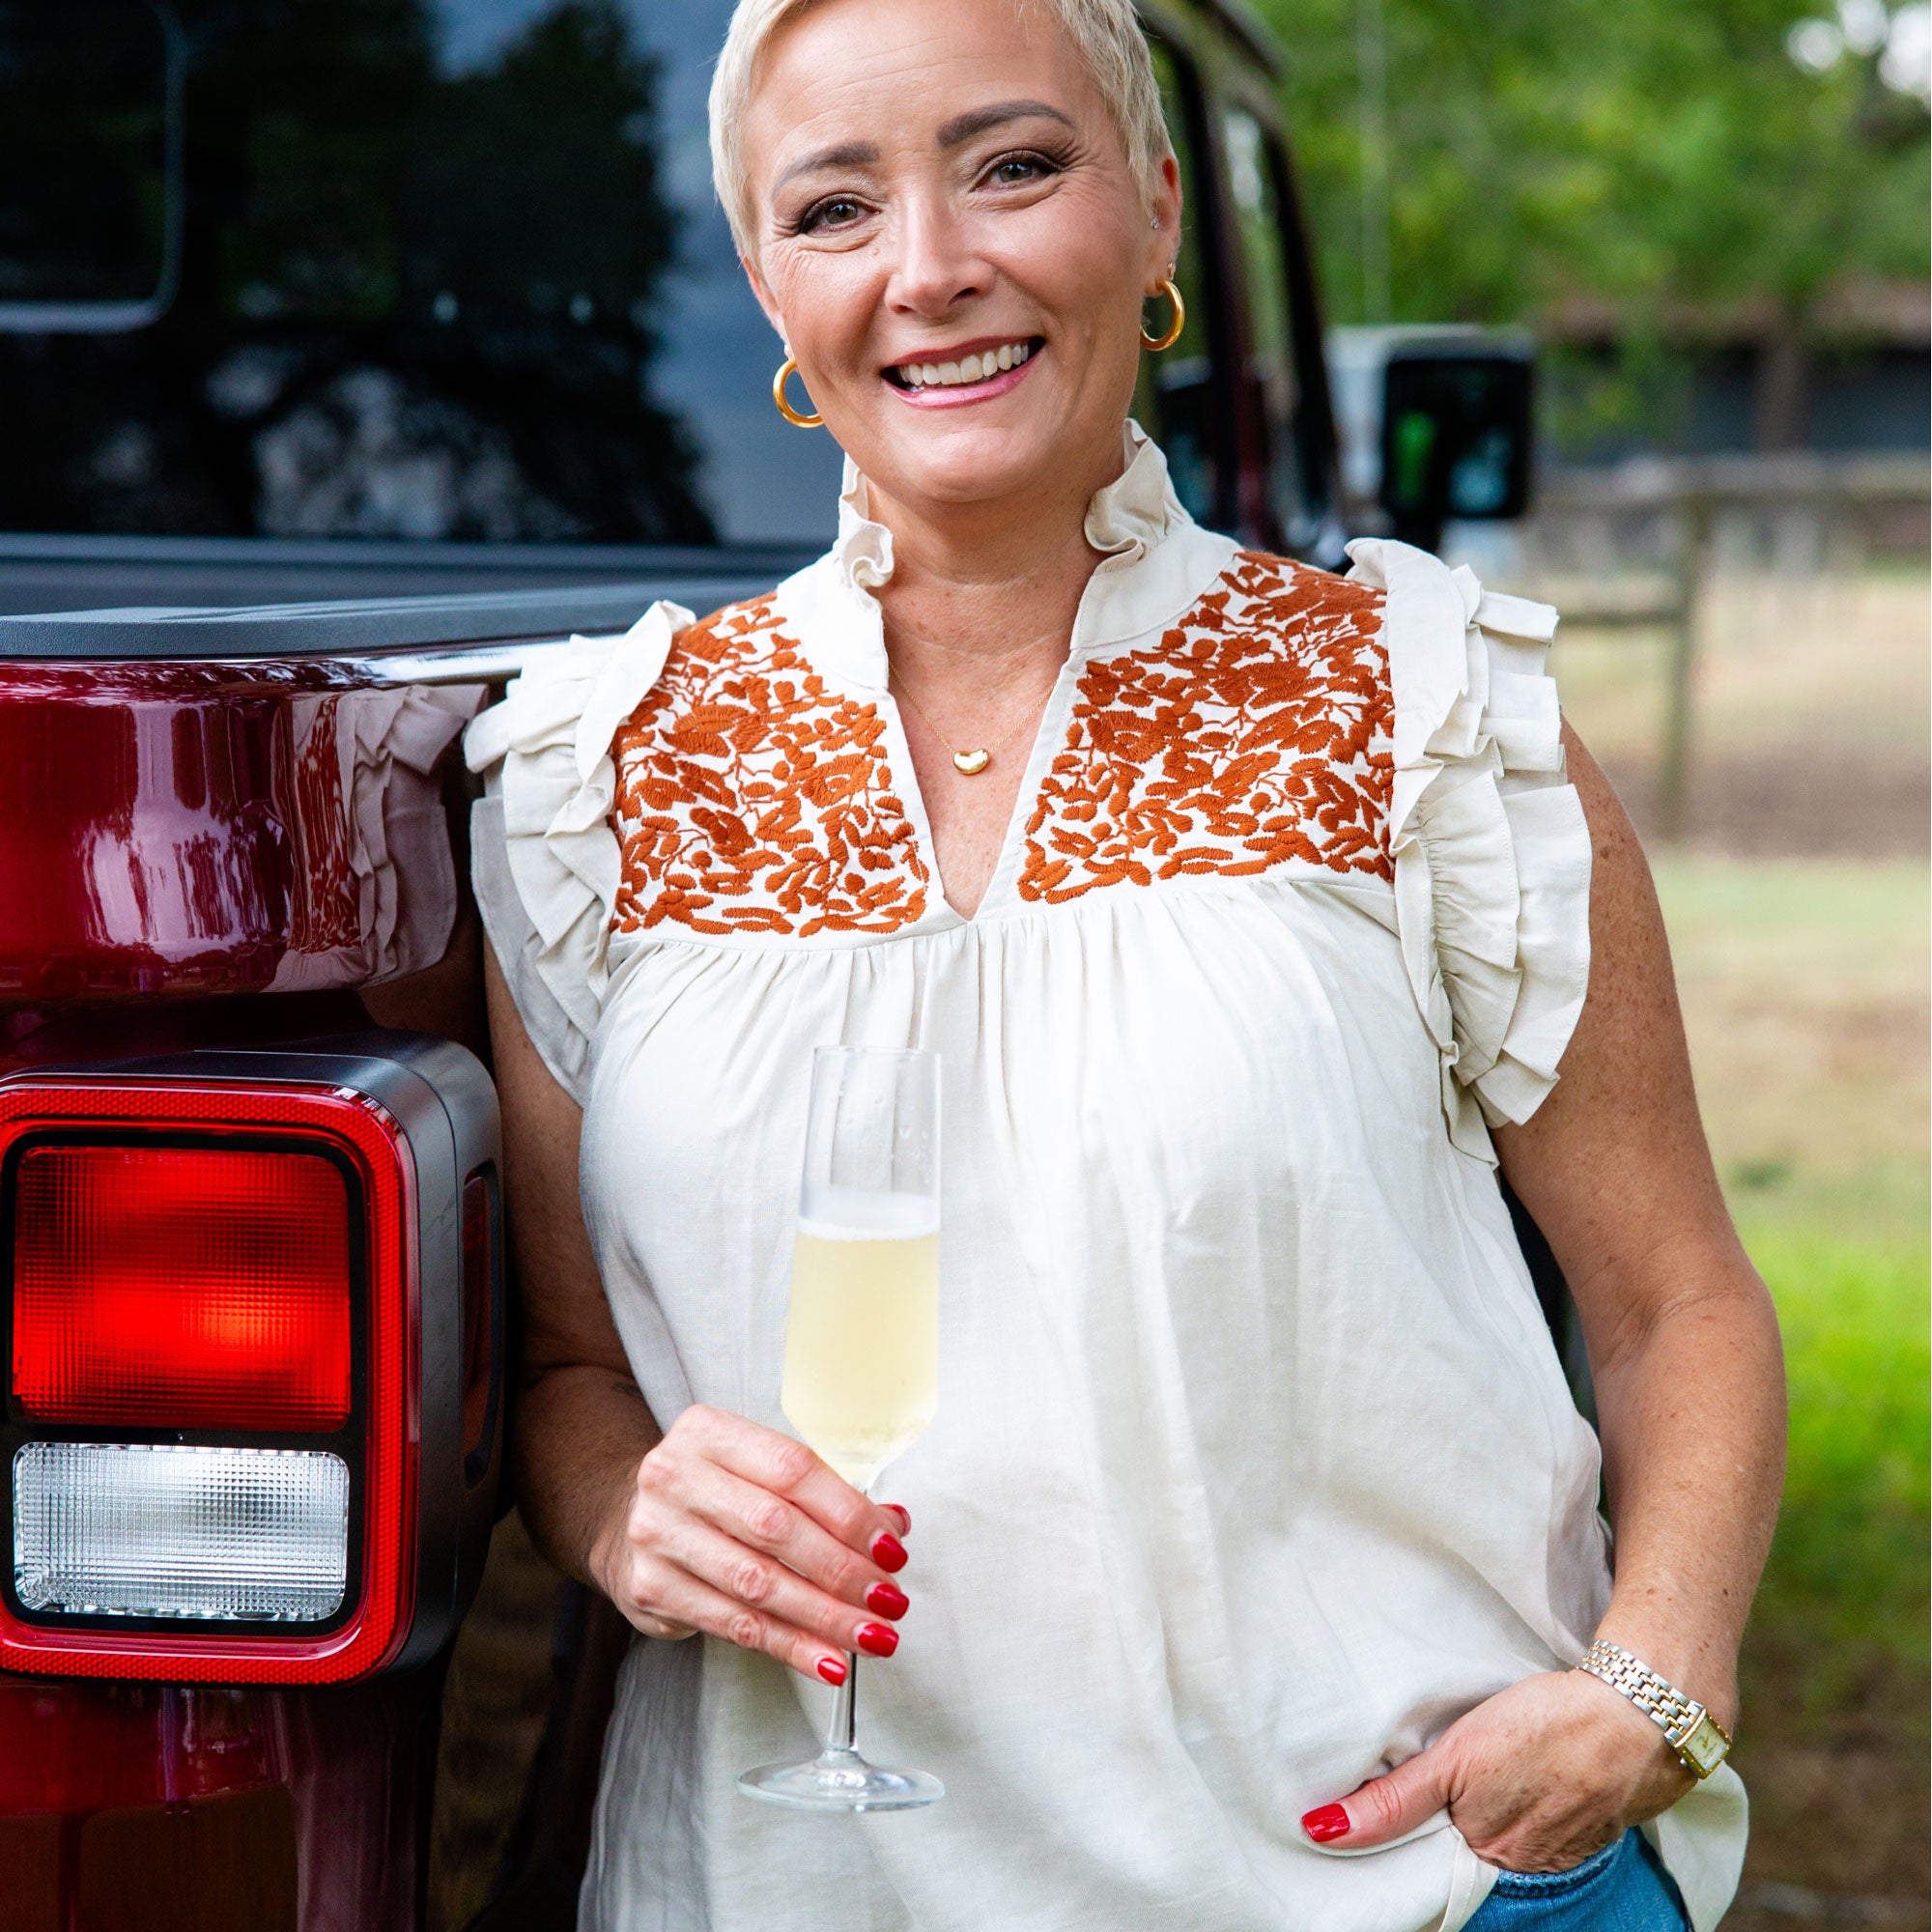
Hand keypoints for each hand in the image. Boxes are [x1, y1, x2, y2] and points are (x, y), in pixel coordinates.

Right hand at [587, 1404, 914, 1685]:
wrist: (625, 1514)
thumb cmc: (712, 1489)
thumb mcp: (757, 1469)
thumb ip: (823, 1493)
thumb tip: (892, 1526)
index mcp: (709, 1432)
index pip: (793, 1470)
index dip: (850, 1513)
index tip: (891, 1549)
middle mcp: (676, 1477)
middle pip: (777, 1529)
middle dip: (844, 1572)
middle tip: (889, 1600)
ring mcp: (657, 1533)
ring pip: (757, 1584)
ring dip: (824, 1618)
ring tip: (871, 1636)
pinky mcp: (650, 1588)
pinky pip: (735, 1625)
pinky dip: (789, 1646)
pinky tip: (826, 1659)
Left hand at [1300, 1670, 1694, 1872]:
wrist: (1640, 1715)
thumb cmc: (1544, 1729)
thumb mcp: (1457, 1759)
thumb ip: (1396, 1800)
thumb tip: (1323, 1830)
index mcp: (1487, 1853)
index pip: (1430, 1870)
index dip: (1402, 1853)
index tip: (1367, 1840)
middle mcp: (1522, 1865)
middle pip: (1465, 1859)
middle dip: (1438, 1840)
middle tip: (1407, 1805)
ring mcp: (1560, 1850)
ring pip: (1502, 1845)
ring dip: (1481, 1826)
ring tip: (1466, 1793)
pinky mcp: (1588, 1827)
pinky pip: (1540, 1833)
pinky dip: (1522, 1815)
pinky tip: (1516, 1790)